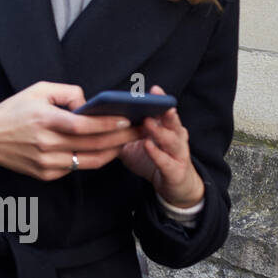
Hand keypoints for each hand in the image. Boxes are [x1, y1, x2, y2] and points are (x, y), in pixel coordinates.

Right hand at [0, 81, 142, 179]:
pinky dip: (94, 159)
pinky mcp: (46, 174)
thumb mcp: (38, 90)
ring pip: (90, 160)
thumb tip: (91, 104)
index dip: (108, 124)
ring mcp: (46, 162)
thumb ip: (68, 93)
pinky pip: (76, 167)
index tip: (127, 120)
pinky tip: (105, 150)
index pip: (83, 125)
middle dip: (121, 138)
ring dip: (113, 152)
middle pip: (93, 144)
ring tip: (127, 142)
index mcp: (44, 120)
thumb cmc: (13, 110)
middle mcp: (46, 144)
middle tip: (140, 131)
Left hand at [117, 84, 203, 206]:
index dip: (160, 100)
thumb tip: (99, 120)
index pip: (164, 111)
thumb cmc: (153, 160)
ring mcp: (178, 154)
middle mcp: (176, 138)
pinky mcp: (176, 171)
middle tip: (153, 100)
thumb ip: (123, 132)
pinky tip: (147, 145)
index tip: (153, 89)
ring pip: (171, 140)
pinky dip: (157, 153)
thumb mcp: (135, 144)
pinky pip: (166, 161)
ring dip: (159, 130)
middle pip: (171, 122)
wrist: (174, 187)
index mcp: (167, 128)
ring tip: (147, 121)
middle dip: (163, 111)